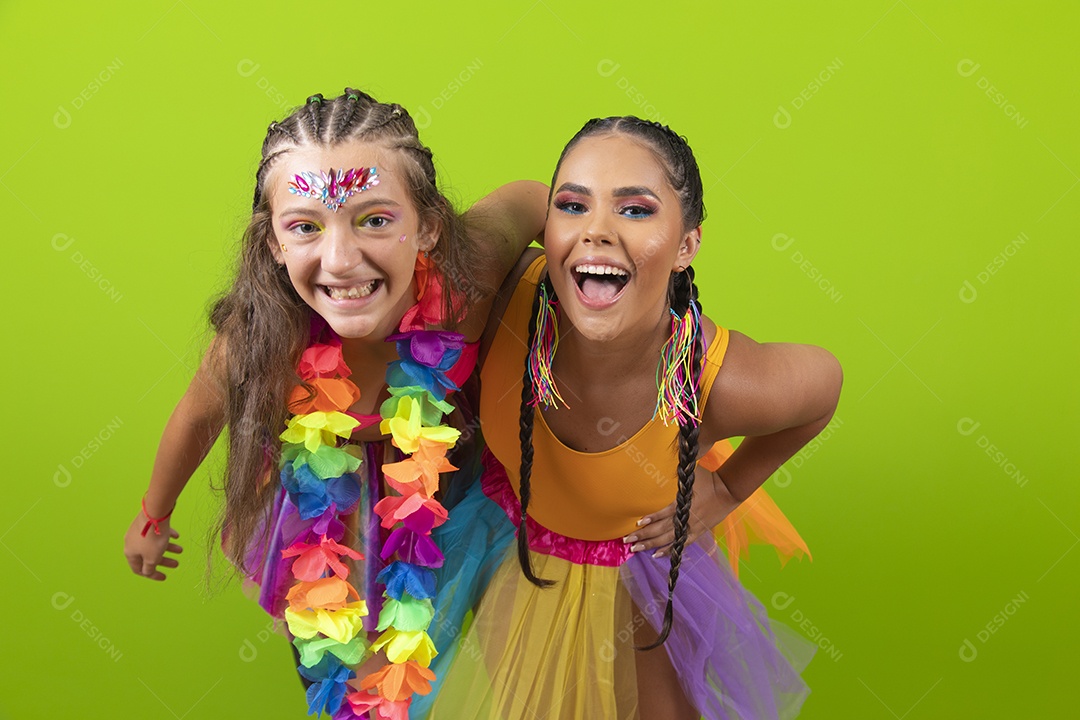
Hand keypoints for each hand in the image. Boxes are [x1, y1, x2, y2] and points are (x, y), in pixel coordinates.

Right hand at [124, 511, 182, 580]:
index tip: (164, 577)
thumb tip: (147, 572)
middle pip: (148, 556)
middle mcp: (132, 542)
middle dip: (163, 561)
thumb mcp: (152, 558)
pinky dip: (166, 536)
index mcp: (130, 552)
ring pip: (154, 544)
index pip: (138, 569)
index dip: (151, 575)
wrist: (155, 513)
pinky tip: (176, 536)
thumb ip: (149, 567)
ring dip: (168, 548)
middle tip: (176, 564)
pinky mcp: (147, 521)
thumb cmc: (153, 538)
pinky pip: (157, 532)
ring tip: (181, 550)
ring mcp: (139, 531)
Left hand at [624, 464, 738, 557]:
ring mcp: (691, 527)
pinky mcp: (697, 532)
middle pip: (662, 529)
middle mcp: (686, 517)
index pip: (665, 513)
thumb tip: (660, 461)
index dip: (651, 518)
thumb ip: (676, 473)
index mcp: (684, 502)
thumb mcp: (691, 472)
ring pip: (669, 539)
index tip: (637, 523)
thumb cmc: (708, 479)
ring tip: (636, 549)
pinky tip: (657, 554)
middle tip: (628, 541)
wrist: (728, 491)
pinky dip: (669, 549)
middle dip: (644, 535)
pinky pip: (681, 544)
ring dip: (652, 544)